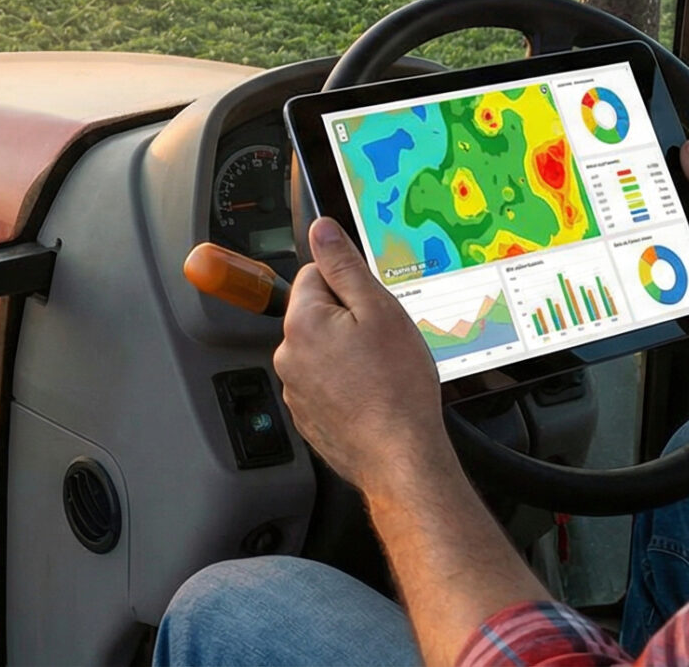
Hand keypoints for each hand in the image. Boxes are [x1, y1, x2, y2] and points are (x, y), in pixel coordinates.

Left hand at [273, 217, 459, 501]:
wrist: (400, 457)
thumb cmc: (396, 389)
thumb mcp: (379, 311)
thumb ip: (344, 266)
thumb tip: (321, 230)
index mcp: (301, 322)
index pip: (313, 275)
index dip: (349, 287)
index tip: (371, 308)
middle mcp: (288, 355)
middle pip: (317, 313)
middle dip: (348, 320)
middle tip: (382, 343)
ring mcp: (296, 389)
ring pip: (323, 350)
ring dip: (347, 354)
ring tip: (381, 374)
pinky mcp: (308, 416)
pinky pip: (326, 384)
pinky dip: (346, 385)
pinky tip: (372, 396)